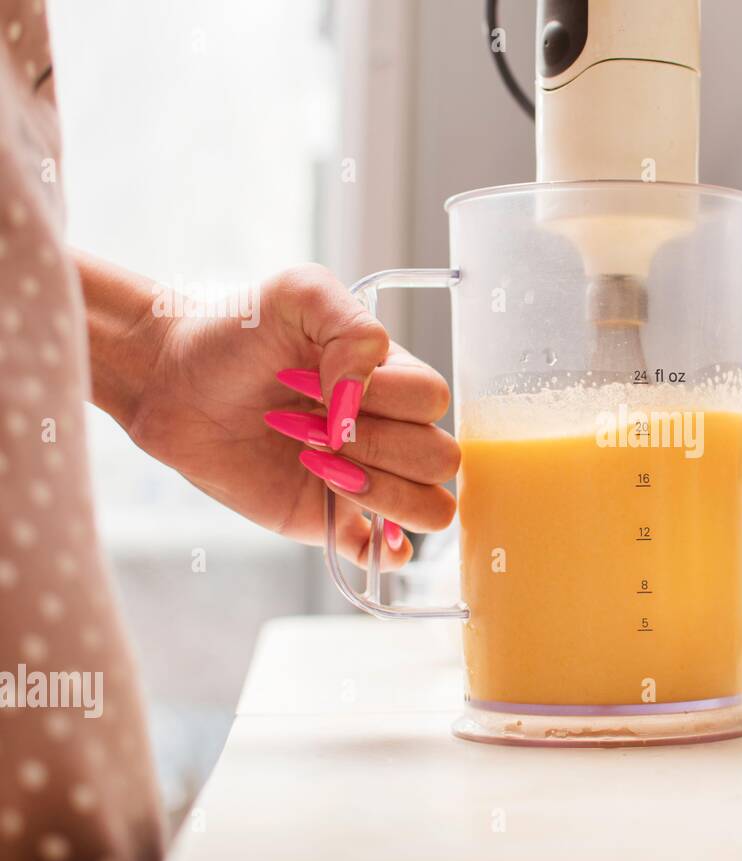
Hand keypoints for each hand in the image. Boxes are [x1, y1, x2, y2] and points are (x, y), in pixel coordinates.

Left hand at [94, 261, 457, 567]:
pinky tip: (362, 532)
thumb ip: (352, 328)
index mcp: (396, 378)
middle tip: (306, 427)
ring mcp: (369, 477)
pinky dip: (388, 554)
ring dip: (378, 492)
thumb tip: (363, 399)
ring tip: (314, 465)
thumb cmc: (237, 331)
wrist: (172, 380)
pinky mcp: (334, 521)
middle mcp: (392, 429)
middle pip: (440, 458)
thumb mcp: (299, 293)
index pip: (433, 400)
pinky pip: (390, 556)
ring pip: (431, 509)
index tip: (307, 382)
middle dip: (371, 445)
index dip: (379, 398)